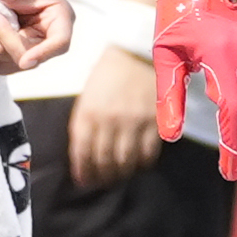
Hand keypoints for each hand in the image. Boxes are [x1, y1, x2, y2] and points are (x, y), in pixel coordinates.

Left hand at [0, 0, 71, 73]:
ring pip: (15, 64)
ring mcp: (33, 48)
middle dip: (8, 43)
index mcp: (58, 15)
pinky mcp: (16, 55)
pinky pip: (3, 65)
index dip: (44, 53)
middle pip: (33, 57)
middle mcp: (49, 36)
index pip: (60, 41)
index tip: (24, 61)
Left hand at [69, 44, 163, 190]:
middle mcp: (110, 120)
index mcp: (88, 113)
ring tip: (119, 176)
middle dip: (102, 177)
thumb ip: (83, 126)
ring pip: (125, 161)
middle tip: (103, 181)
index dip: (83, 171)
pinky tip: (138, 163)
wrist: (136, 54)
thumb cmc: (108, 77)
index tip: (84, 180)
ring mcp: (133, 121)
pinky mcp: (154, 121)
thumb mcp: (86, 98)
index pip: (82, 152)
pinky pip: (148, 154)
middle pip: (104, 161)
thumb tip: (82, 158)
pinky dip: (142, 164)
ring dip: (121, 174)